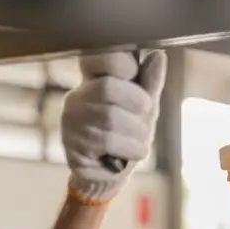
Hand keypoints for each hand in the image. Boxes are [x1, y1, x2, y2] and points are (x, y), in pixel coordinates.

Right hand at [60, 50, 166, 203]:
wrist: (113, 173)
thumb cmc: (129, 134)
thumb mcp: (144, 106)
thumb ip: (150, 82)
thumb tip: (158, 55)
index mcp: (93, 80)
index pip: (96, 57)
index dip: (121, 64)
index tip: (133, 75)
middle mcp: (77, 98)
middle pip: (109, 88)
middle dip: (138, 104)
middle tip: (144, 117)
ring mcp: (71, 123)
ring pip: (111, 118)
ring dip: (137, 133)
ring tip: (137, 140)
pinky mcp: (72, 148)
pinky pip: (108, 143)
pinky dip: (130, 149)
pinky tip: (128, 153)